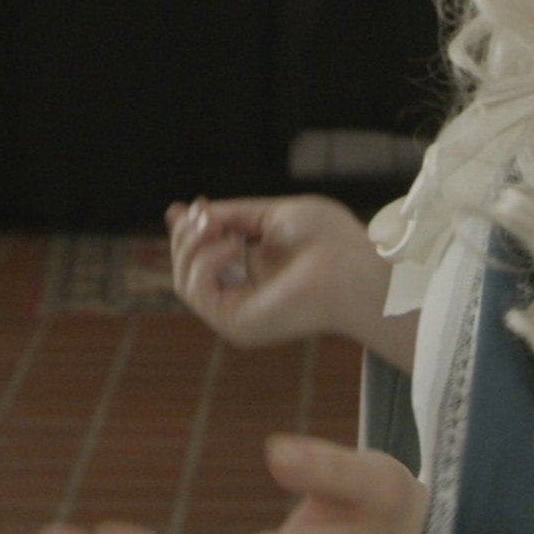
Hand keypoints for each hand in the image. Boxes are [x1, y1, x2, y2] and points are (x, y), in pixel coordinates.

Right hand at [165, 193, 366, 348]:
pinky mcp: (235, 324)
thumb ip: (236, 215)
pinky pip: (198, 292)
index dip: (187, 233)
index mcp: (256, 272)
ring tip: (216, 226)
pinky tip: (233, 245)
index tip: (178, 209)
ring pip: (185, 281)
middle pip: (188, 268)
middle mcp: (244, 296)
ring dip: (191, 246)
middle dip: (186, 236)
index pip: (206, 258)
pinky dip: (206, 261)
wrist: (355, 268)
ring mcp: (238, 313)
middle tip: (202, 213)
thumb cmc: (331, 242)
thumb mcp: (276, 216)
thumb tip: (194, 210)